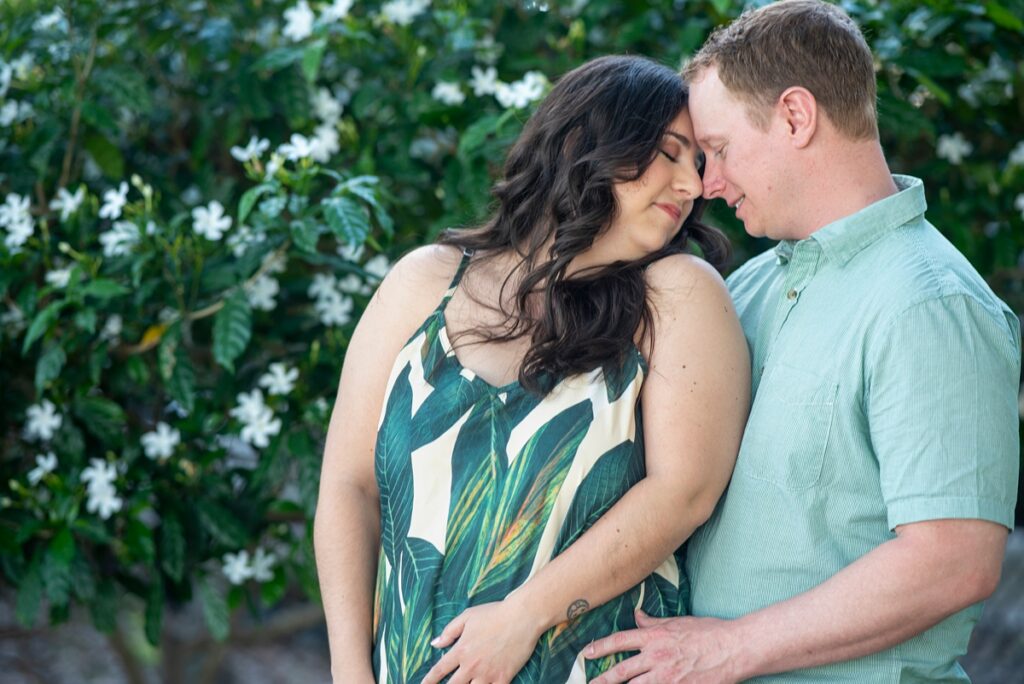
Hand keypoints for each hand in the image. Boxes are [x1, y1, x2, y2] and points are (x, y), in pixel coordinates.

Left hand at [421, 600, 544, 683]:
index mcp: (461, 650)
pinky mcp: (503, 678)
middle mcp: (471, 665)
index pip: (439, 670)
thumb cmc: (494, 613)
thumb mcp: (467, 616)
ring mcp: (487, 673)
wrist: (522, 617)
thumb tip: (435, 643)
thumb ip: (449, 631)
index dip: (429, 680)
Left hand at [586, 610, 741, 683]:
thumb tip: (637, 615)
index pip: (620, 641)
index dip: (601, 647)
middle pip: (622, 671)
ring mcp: (667, 677)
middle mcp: (657, 657)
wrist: (733, 649)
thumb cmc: (708, 632)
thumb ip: (654, 621)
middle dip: (603, 680)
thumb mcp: (678, 622)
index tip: (586, 653)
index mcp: (655, 637)